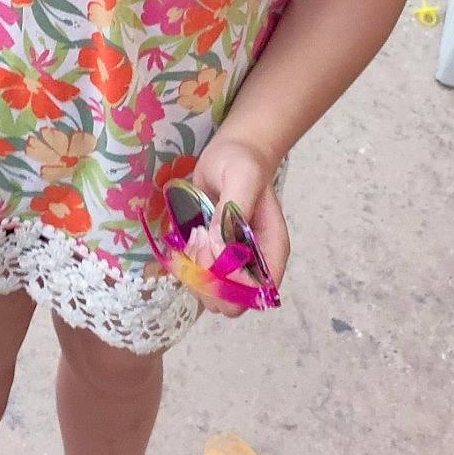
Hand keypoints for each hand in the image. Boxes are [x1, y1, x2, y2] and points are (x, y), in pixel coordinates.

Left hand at [188, 136, 289, 317]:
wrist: (230, 151)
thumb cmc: (241, 162)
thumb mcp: (241, 178)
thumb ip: (231, 214)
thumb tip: (218, 251)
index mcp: (271, 249)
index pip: (261, 293)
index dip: (235, 288)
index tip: (213, 260)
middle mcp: (252, 262)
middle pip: (234, 302)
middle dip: (208, 283)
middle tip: (197, 247)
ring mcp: (231, 262)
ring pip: (211, 295)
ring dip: (193, 274)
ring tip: (190, 238)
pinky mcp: (211, 256)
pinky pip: (196, 278)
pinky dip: (184, 266)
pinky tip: (182, 240)